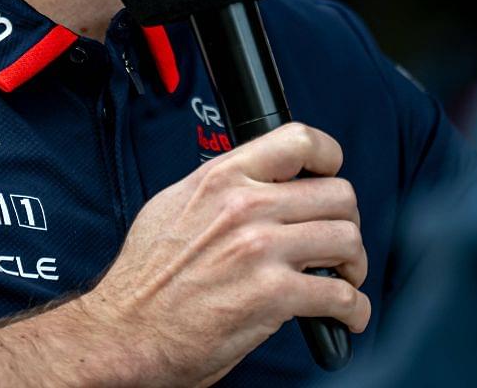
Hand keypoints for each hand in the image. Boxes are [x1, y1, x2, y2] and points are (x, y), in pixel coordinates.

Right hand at [65, 122, 368, 386]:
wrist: (123, 335)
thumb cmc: (143, 281)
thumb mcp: (173, 206)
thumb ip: (221, 188)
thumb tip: (257, 180)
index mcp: (222, 179)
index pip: (299, 141)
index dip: (329, 157)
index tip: (331, 175)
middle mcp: (245, 207)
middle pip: (337, 194)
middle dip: (346, 220)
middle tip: (337, 243)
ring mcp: (261, 250)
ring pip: (347, 240)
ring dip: (353, 264)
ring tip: (342, 278)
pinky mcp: (272, 296)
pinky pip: (340, 295)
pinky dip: (353, 310)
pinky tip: (345, 316)